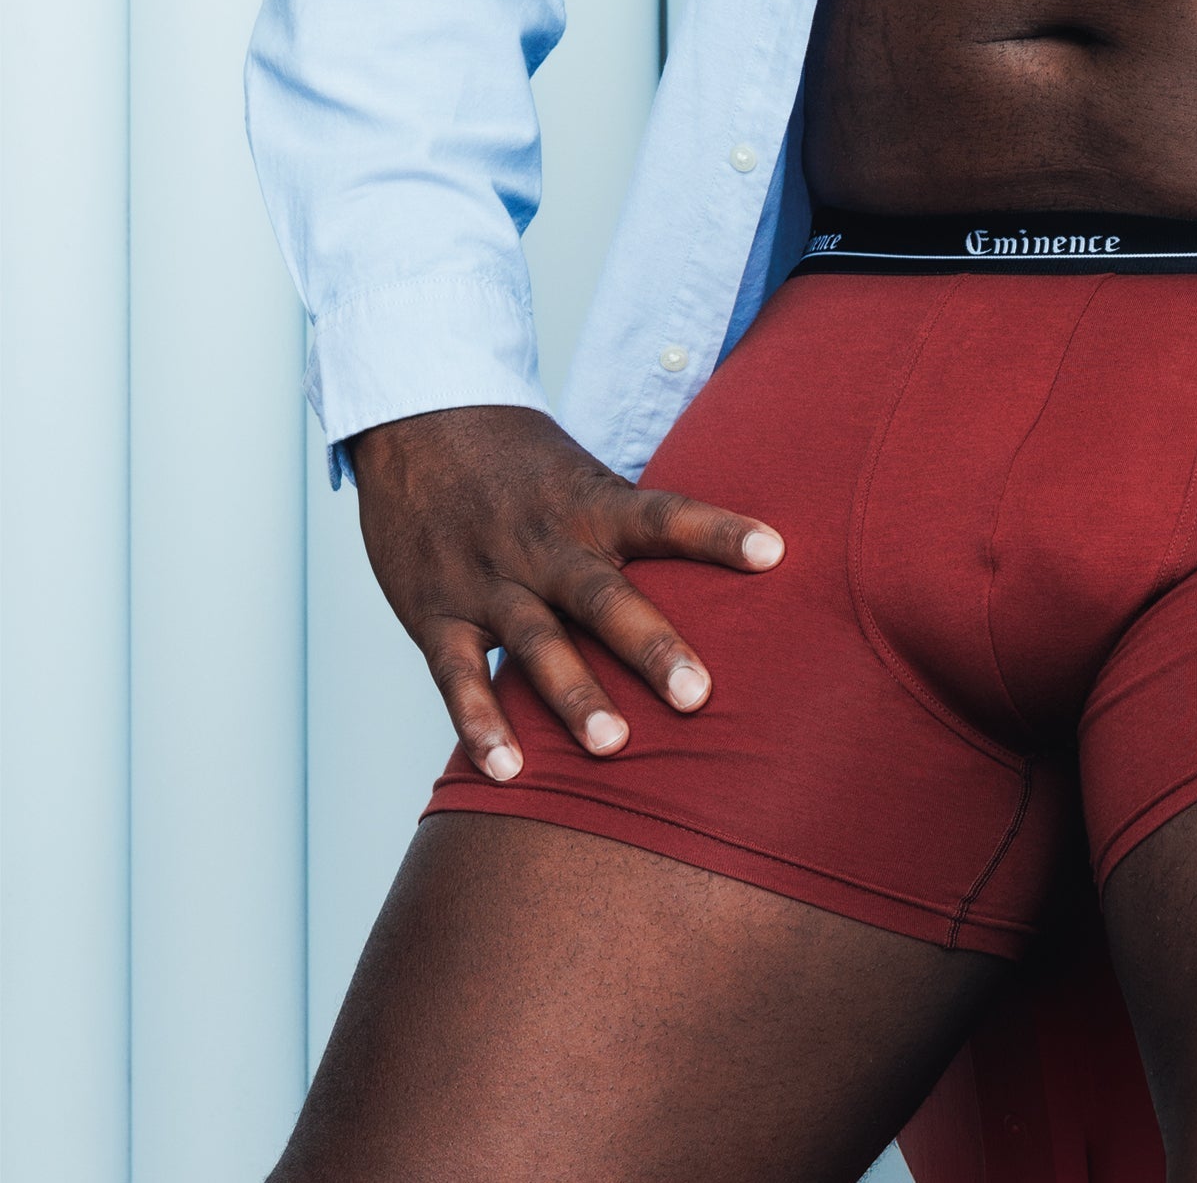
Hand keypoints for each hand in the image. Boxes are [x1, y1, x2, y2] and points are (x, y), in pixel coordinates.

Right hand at [349, 403, 782, 782]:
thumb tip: (736, 563)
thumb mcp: (587, 478)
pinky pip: (457, 675)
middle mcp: (545, 542)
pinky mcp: (433, 612)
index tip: (776, 552)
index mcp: (592, 503)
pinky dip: (480, 723)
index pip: (666, 515)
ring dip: (574, 696)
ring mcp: (487, 579)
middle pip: (604, 596)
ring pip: (536, 641)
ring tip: (615, 747)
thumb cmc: (526, 465)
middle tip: (699, 696)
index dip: (719, 532)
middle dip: (651, 647)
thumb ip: (638, 529)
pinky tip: (508, 772)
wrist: (419, 424)